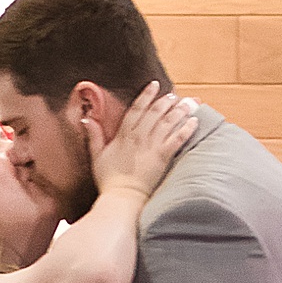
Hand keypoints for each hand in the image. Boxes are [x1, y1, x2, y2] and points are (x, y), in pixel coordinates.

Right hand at [87, 83, 198, 201]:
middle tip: (173, 94)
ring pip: (168, 123)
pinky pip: (177, 140)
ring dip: (179, 111)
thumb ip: (94, 136)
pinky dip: (186, 129)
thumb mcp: (97, 156)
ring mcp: (152, 147)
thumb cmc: (109, 180)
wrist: (122, 198)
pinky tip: (194, 121)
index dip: (146, 96)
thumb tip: (87, 118)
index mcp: (124, 135)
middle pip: (155, 113)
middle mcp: (139, 137)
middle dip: (165, 101)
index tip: (154, 85)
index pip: (136, 109)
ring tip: (188, 102)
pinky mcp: (163, 158)